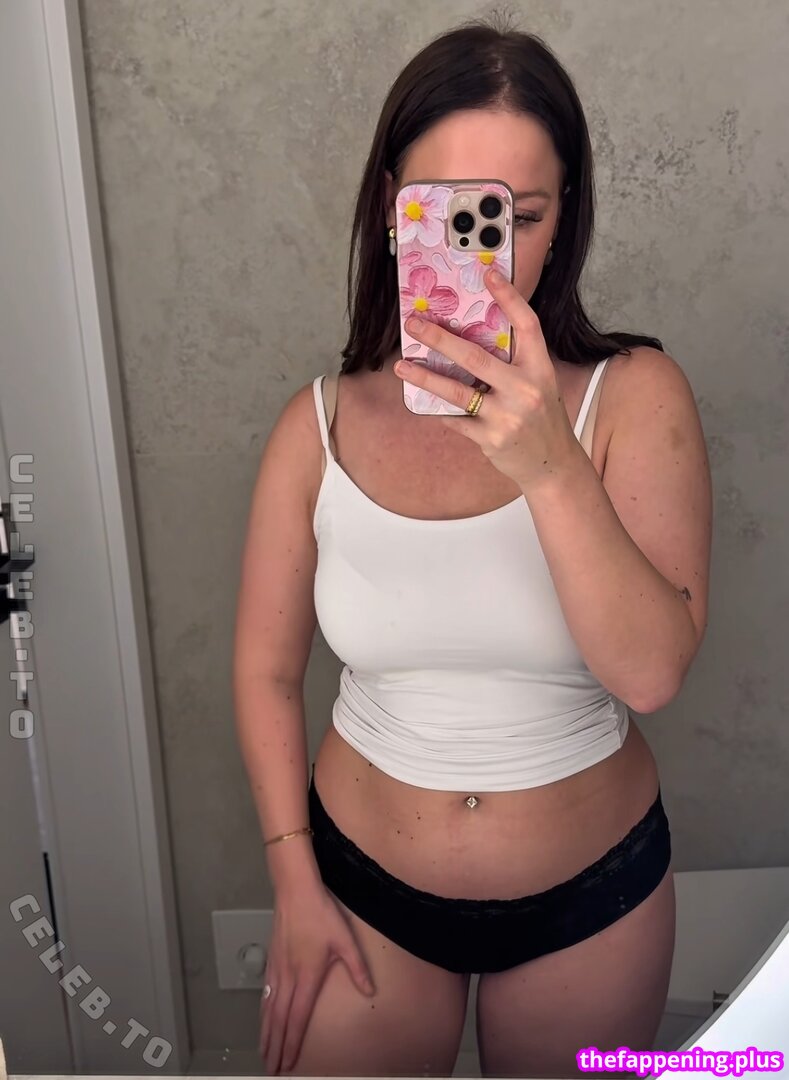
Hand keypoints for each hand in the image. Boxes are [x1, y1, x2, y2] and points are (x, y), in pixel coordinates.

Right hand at [260, 884, 374, 1073]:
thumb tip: (370, 992)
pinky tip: (262, 1017)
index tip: (287, 1063)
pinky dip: (262, 1011)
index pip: (297, 1017)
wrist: (295, 892)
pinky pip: (264, 992)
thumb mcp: (345, 940)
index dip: (291, 1042)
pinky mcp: (271, 959)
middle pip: (278, 1019)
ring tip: (263, 1052)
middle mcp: (288, 977)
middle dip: (274, 1046)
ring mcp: (276, 969)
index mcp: (307, 976)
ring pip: (267, 1007)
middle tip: (270, 1069)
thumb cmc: (322, 914)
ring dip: (265, 1032)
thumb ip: (357, 968)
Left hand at [393, 267, 580, 493]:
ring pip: (456, 391)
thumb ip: (513, 362)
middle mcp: (525, 389)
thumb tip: (470, 335)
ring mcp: (507, 415)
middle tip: (415, 325)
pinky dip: (440, 409)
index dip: (509, 297)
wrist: (551, 463)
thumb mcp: (539, 383)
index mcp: (540, 368)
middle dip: (440, 339)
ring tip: (401, 366)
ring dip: (424, 377)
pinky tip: (425, 401)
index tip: (488, 274)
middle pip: (476, 356)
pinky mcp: (490, 438)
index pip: (527, 325)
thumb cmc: (541, 416)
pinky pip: (455, 418)